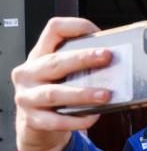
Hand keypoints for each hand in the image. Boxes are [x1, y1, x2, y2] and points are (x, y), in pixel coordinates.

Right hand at [12, 17, 111, 150]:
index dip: (75, 27)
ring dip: (82, 93)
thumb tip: (116, 60)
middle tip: (107, 57)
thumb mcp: (62, 73)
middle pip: (55, 61)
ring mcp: (27, 97)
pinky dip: (77, 119)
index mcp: (39, 55)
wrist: (34, 124)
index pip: (53, 30)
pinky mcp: (32, 119)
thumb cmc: (55, 91)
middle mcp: (28, 73)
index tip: (98, 32)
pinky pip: (57, 121)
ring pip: (54, 93)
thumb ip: (80, 64)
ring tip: (105, 95)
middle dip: (83, 59)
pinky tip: (93, 116)